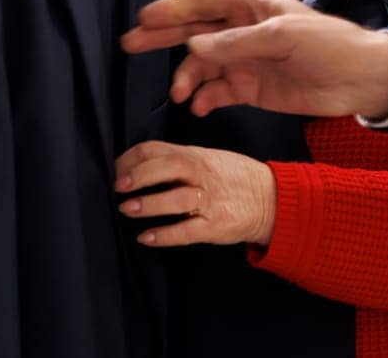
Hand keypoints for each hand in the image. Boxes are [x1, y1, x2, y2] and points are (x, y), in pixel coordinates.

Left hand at [114, 141, 275, 246]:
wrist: (271, 198)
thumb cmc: (234, 178)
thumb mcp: (208, 159)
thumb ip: (177, 160)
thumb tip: (137, 167)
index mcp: (196, 155)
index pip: (158, 149)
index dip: (132, 158)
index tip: (116, 171)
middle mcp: (203, 174)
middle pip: (169, 167)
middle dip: (139, 175)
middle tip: (118, 187)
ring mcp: (210, 200)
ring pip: (178, 199)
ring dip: (150, 203)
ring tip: (128, 209)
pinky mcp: (216, 225)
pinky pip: (188, 230)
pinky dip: (165, 234)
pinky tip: (146, 237)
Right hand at [123, 0, 387, 119]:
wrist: (360, 80)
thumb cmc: (328, 45)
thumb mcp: (283, 38)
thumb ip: (237, 44)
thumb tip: (193, 45)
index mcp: (252, 7)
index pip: (204, 4)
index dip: (173, 9)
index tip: (143, 18)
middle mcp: (243, 32)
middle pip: (194, 32)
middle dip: (162, 39)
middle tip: (129, 45)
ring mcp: (246, 61)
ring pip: (202, 66)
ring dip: (186, 77)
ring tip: (178, 93)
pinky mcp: (251, 89)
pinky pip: (217, 92)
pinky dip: (204, 98)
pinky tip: (197, 106)